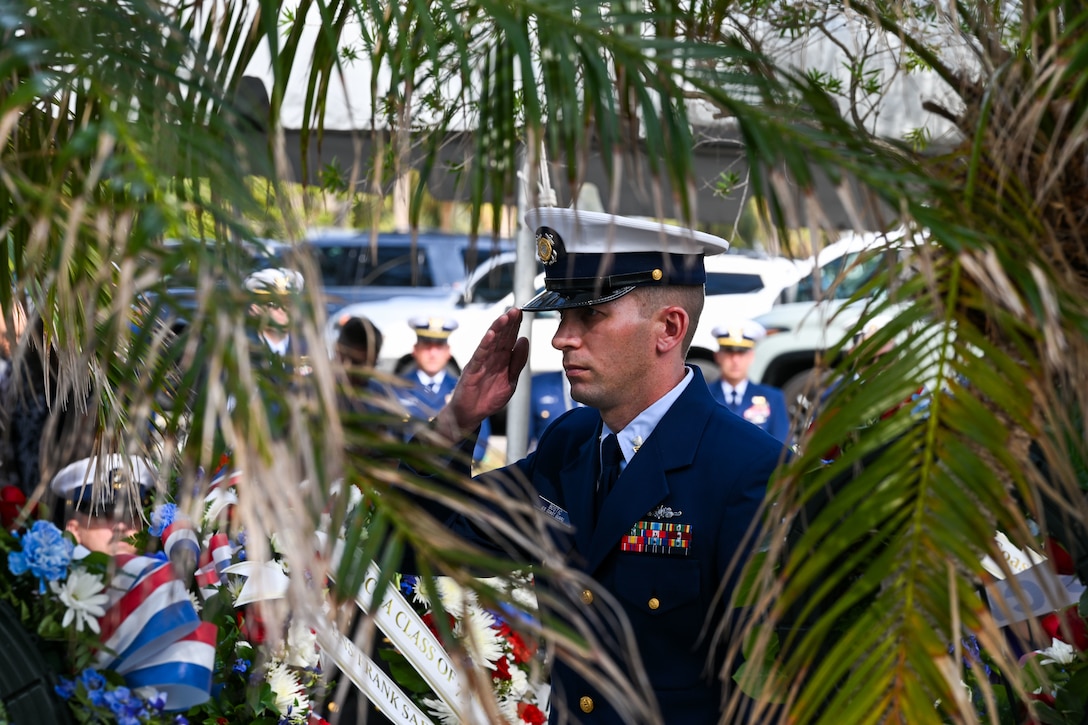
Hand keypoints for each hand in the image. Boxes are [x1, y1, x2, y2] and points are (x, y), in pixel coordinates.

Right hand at [434, 307, 528, 438]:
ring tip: (505, 317)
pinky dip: (485, 345)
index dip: (515, 326)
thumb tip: (524, 341)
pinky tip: (491, 335)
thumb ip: (517, 362)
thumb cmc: (488, 398)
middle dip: (508, 323)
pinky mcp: (472, 370)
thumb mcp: (510, 381)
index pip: (509, 339)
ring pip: (490, 342)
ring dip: (497, 329)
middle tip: (516, 309)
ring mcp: (481, 363)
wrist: (471, 414)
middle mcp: (491, 358)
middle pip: (500, 337)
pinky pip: (480, 355)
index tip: (522, 312)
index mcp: (501, 359)